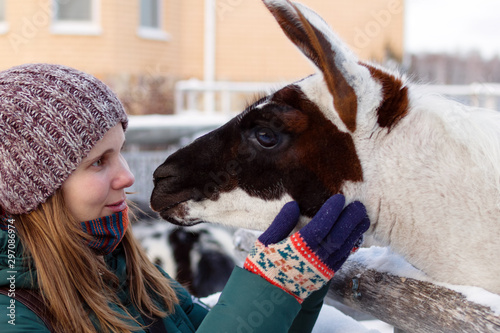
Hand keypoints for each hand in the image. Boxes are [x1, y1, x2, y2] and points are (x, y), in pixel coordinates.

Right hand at [244, 194, 369, 302]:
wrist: (268, 297)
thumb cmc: (263, 266)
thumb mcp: (264, 242)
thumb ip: (280, 223)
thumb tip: (293, 205)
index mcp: (297, 249)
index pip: (320, 227)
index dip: (331, 211)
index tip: (339, 197)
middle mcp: (313, 260)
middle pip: (338, 237)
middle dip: (350, 220)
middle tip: (358, 205)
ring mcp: (322, 269)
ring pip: (344, 249)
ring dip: (355, 232)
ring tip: (362, 217)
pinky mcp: (325, 276)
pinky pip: (342, 259)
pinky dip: (351, 246)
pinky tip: (355, 235)